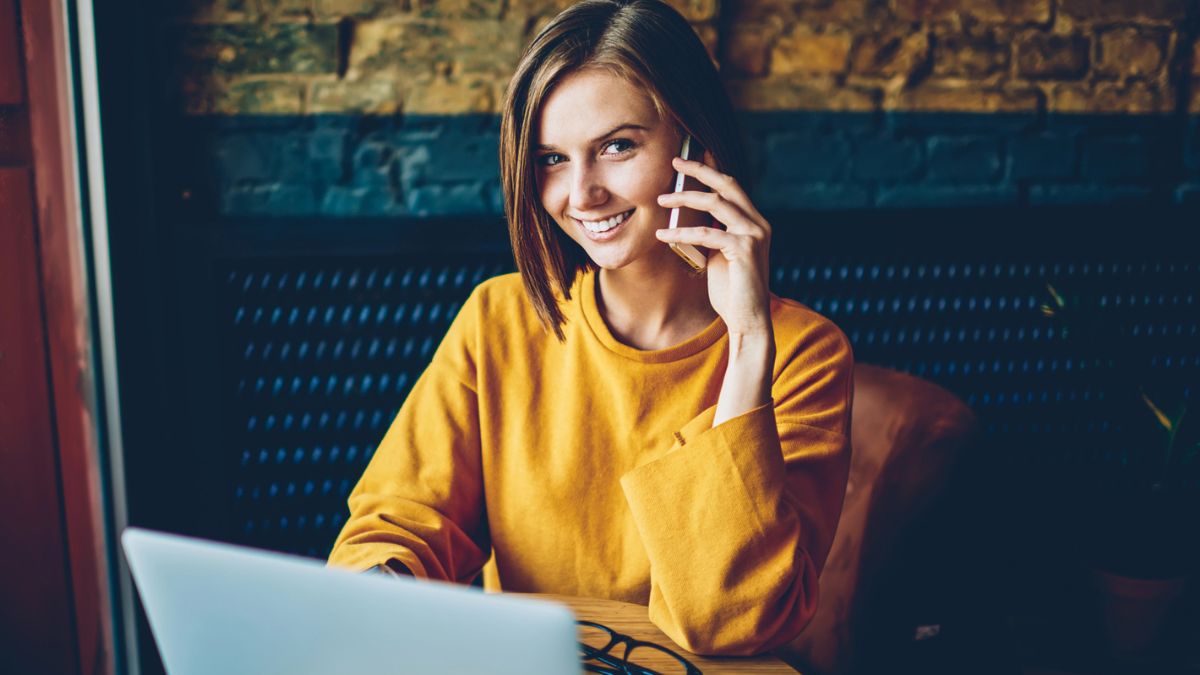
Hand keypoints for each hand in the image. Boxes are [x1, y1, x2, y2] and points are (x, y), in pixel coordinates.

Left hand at [655, 155, 772, 337]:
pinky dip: (681, 232)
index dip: (712, 169)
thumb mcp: (720, 256)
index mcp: (754, 223)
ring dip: (685, 197)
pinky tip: (663, 233)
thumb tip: (689, 218)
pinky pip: (706, 233)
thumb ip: (712, 235)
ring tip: (661, 199)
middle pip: (727, 185)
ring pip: (716, 203)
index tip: (690, 157)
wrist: (748, 321)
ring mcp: (753, 235)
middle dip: (700, 170)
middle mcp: (758, 224)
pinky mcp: (744, 250)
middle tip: (674, 162)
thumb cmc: (732, 292)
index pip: (732, 187)